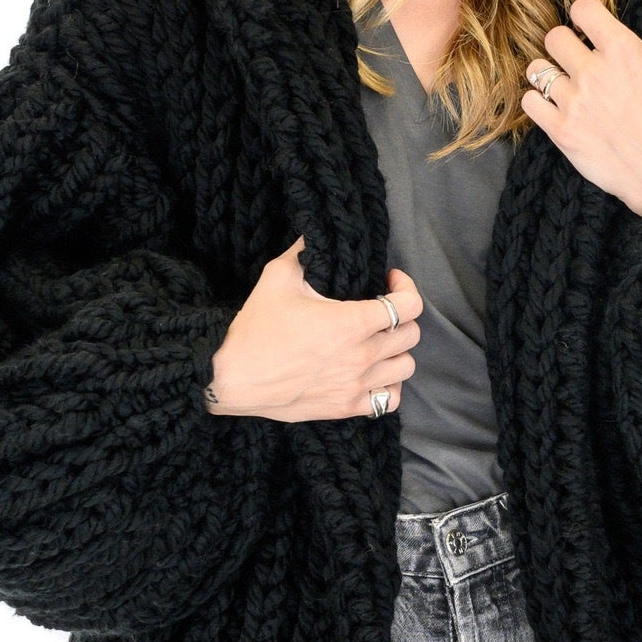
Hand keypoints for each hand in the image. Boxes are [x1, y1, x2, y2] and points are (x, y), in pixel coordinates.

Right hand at [205, 236, 423, 419]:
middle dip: (402, 317)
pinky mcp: (345, 408)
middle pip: (411, 335)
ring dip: (397, 351)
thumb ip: (303, 252)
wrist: (231, 378)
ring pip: (405, 368)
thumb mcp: (277, 277)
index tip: (390, 281)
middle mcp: (361, 356)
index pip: (409, 305)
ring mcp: (355, 385)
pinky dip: (388, 386)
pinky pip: (389, 400)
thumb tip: (315, 233)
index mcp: (352, 323)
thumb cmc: (255, 329)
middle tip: (382, 310)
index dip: (406, 287)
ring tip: (378, 342)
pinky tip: (372, 374)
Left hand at [521, 0, 641, 216]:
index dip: (585, 14)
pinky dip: (539, 102)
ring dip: (548, 73)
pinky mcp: (560, 130)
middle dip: (566, 45)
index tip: (592, 26)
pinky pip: (529, 102)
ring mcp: (573, 102)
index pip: (581, 8)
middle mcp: (593, 72)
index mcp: (622, 49)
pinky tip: (556, 105)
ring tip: (564, 82)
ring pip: (536, 69)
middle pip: (554, 36)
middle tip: (578, 58)